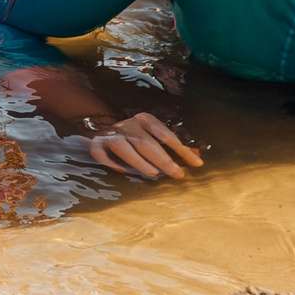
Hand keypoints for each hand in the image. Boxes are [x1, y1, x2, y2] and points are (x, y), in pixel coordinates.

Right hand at [83, 111, 203, 179]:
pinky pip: (102, 154)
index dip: (182, 149)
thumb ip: (173, 147)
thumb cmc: (134, 138)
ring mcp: (110, 134)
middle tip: (177, 174)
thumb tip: (198, 157)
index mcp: (144, 120)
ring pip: (123, 146)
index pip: (166, 135)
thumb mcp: (154, 137)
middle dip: (163, 159)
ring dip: (138, 160)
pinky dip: (111, 163)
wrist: (100, 130)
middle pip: (145, 142)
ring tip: (153, 174)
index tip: (197, 163)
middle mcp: (127, 125)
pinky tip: (123, 172)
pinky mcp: (96, 145)